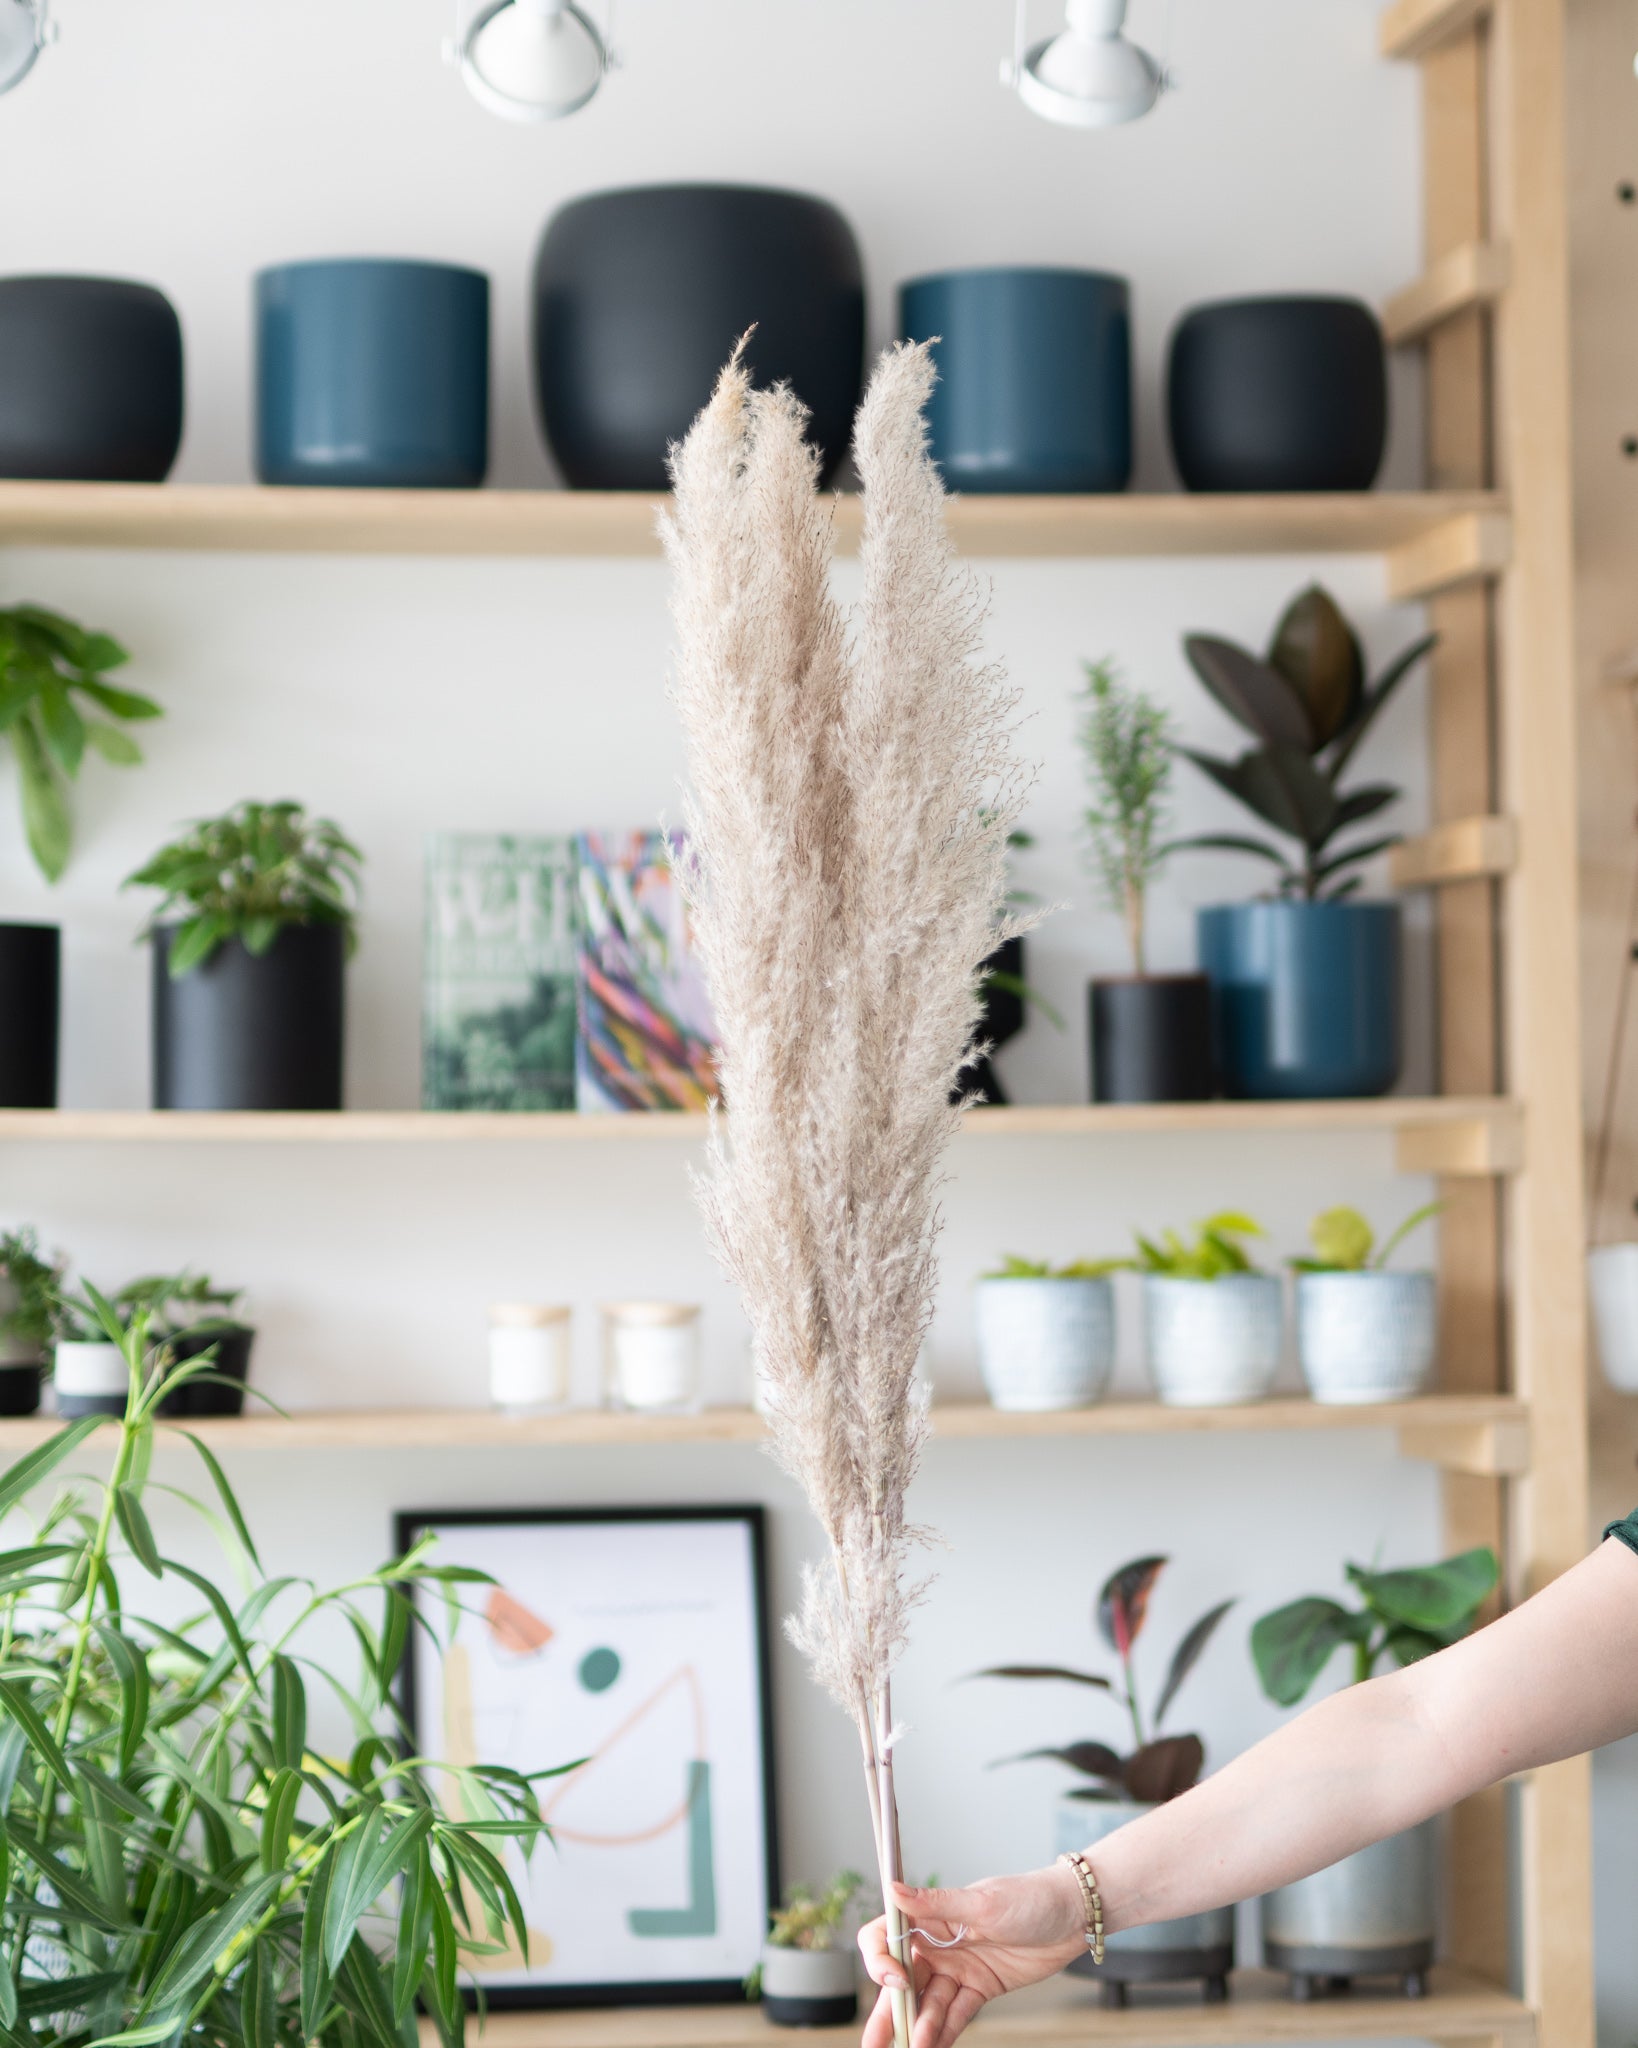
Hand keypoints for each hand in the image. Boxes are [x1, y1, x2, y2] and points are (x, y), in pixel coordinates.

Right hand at [857, 1866, 1085, 2047]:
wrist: (1072, 1917)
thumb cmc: (1029, 1897)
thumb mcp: (983, 1902)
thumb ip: (936, 1903)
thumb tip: (893, 1889)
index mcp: (932, 1917)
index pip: (889, 1936)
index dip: (881, 1959)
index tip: (894, 1980)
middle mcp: (940, 1944)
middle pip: (904, 1981)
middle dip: (888, 2011)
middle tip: (874, 2043)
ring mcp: (960, 1968)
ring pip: (929, 2004)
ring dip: (919, 2028)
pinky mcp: (980, 1988)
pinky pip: (956, 2015)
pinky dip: (943, 2033)